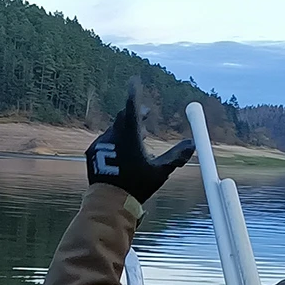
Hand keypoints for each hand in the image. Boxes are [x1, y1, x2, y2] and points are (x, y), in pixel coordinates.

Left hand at [86, 81, 194, 203]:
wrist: (108, 203)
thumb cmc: (136, 187)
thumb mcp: (160, 171)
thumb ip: (176, 156)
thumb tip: (193, 144)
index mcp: (129, 136)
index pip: (132, 106)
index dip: (134, 93)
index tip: (135, 81)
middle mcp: (112, 136)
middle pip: (124, 116)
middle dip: (136, 113)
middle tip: (147, 115)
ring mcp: (100, 143)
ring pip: (115, 130)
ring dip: (126, 131)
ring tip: (138, 140)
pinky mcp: (92, 152)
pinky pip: (105, 141)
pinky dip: (115, 142)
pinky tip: (121, 155)